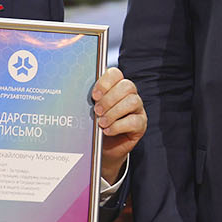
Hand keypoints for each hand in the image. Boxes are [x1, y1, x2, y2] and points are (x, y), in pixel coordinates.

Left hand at [92, 66, 144, 182]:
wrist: (103, 147)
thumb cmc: (96, 125)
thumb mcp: (91, 111)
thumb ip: (90, 102)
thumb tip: (81, 98)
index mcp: (116, 86)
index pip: (115, 74)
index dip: (105, 82)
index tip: (94, 95)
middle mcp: (129, 94)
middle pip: (127, 86)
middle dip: (109, 99)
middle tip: (97, 110)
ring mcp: (137, 109)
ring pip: (132, 102)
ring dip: (114, 112)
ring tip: (102, 122)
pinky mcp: (141, 124)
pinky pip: (134, 121)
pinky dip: (118, 126)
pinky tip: (108, 130)